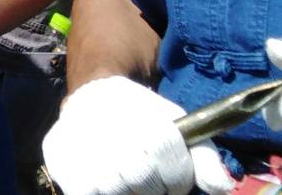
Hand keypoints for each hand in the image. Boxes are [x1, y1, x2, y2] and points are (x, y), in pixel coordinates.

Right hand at [42, 76, 233, 194]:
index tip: (172, 172)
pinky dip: (99, 190)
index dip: (176, 175)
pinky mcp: (59, 159)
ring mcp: (81, 143)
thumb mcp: (177, 126)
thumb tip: (222, 188)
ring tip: (125, 174)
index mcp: (142, 116)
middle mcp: (109, 126)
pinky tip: (104, 177)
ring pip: (116, 190)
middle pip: (144, 182)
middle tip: (148, 175)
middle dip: (154, 186)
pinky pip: (86, 193)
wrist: (93, 96)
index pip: (170, 168)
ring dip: (127, 189)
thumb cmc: (142, 116)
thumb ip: (204, 157)